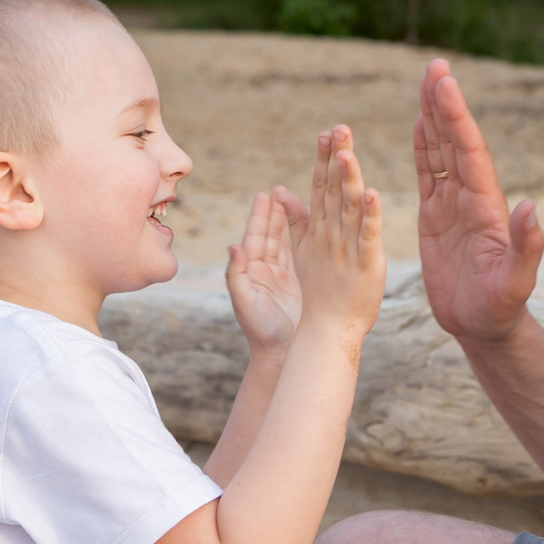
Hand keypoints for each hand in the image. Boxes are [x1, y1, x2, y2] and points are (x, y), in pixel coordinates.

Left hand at [224, 186, 308, 353]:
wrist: (281, 354)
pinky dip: (302, 237)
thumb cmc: (261, 331)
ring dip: (288, 220)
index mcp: (251, 272)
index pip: (255, 238)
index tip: (265, 195)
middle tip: (279, 190)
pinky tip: (310, 223)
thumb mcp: (245, 303)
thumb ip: (236, 275)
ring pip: (284, 241)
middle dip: (274, 212)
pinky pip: (299, 254)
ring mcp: (282, 276)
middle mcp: (265, 270)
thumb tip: (233, 246)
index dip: (260, 216)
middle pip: (269, 234)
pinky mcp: (299, 282)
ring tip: (293, 200)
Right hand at [292, 125, 386, 349]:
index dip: (324, 160)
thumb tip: (281, 192)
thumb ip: (294, 222)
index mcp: (319, 230)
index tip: (327, 133)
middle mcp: (330, 234)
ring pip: (349, 206)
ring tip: (348, 151)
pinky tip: (373, 193)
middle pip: (333, 189)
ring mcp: (347, 248)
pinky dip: (371, 215)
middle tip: (338, 128)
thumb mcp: (302, 253)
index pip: (321, 187)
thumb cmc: (318, 294)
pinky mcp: (366, 263)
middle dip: (335, 158)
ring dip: (349, 178)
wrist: (327, 331)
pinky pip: (368, 235)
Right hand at [413, 59, 543, 343]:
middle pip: (454, 141)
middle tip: (435, 65)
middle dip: (444, 103)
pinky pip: (428, 176)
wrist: (486, 329)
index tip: (447, 83)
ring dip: (433, 116)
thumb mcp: (516, 282)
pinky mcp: (436, 219)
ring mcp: (453, 206)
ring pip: (440, 151)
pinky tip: (419, 122)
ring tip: (428, 80)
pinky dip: (422, 148)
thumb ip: (524, 247)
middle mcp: (471, 198)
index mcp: (488, 207)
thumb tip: (534, 209)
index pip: (470, 153)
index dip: (457, 117)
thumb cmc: (502, 309)